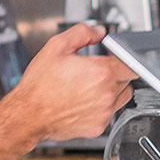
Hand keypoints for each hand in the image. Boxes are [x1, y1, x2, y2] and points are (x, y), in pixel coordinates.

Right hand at [7, 24, 135, 143]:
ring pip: (122, 97)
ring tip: (90, 86)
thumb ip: (82, 33)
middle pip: (128, 79)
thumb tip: (98, 32)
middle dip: (115, 72)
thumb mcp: (56, 47)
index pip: (131, 62)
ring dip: (113, 89)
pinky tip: (84, 101)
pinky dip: (102, 106)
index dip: (122, 57)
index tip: (113, 56)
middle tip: (94, 71)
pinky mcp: (98, 126)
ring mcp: (104, 112)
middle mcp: (107, 94)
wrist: (29, 114)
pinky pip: (110, 113)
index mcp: (102, 72)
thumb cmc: (40, 85)